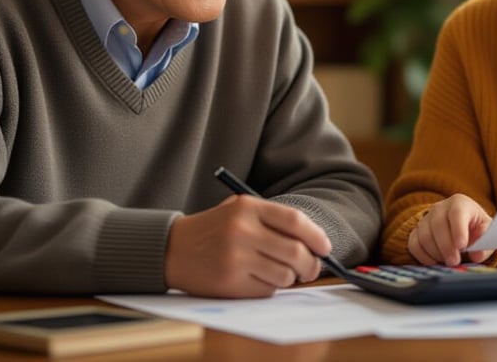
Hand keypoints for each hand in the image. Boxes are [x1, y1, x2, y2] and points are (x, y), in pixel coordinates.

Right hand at [164, 194, 331, 297]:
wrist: (171, 249)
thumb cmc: (214, 229)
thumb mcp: (239, 210)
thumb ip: (274, 220)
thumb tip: (315, 243)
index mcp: (247, 207)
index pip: (295, 221)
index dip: (317, 236)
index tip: (325, 248)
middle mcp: (242, 231)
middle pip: (295, 252)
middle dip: (310, 264)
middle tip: (310, 269)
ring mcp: (235, 258)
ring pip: (285, 275)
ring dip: (287, 277)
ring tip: (275, 271)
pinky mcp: (229, 282)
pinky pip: (267, 290)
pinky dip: (268, 287)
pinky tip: (254, 278)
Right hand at [407, 194, 493, 265]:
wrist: (463, 226)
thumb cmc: (477, 228)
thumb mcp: (487, 233)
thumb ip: (486, 244)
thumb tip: (477, 255)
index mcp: (460, 203)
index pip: (456, 213)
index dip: (458, 230)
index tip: (462, 247)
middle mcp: (440, 207)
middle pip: (437, 225)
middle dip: (446, 247)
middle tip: (454, 262)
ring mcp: (426, 218)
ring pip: (424, 236)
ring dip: (436, 253)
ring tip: (449, 262)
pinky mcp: (416, 231)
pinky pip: (413, 243)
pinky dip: (422, 256)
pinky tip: (434, 262)